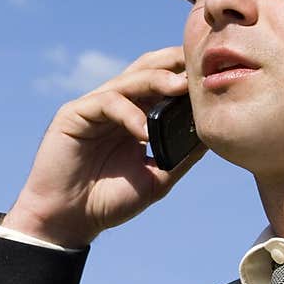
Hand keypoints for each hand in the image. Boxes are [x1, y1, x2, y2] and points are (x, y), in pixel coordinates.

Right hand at [2, 48, 203, 247]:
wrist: (69, 221)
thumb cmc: (108, 201)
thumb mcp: (156, 178)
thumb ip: (180, 156)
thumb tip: (213, 135)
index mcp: (136, 115)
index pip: (163, 82)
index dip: (186, 74)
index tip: (215, 77)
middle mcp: (116, 105)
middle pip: (147, 68)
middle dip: (174, 62)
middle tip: (200, 66)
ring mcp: (94, 107)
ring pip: (129, 80)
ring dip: (157, 81)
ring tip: (181, 88)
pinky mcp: (74, 114)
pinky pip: (107, 103)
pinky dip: (129, 114)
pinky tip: (144, 132)